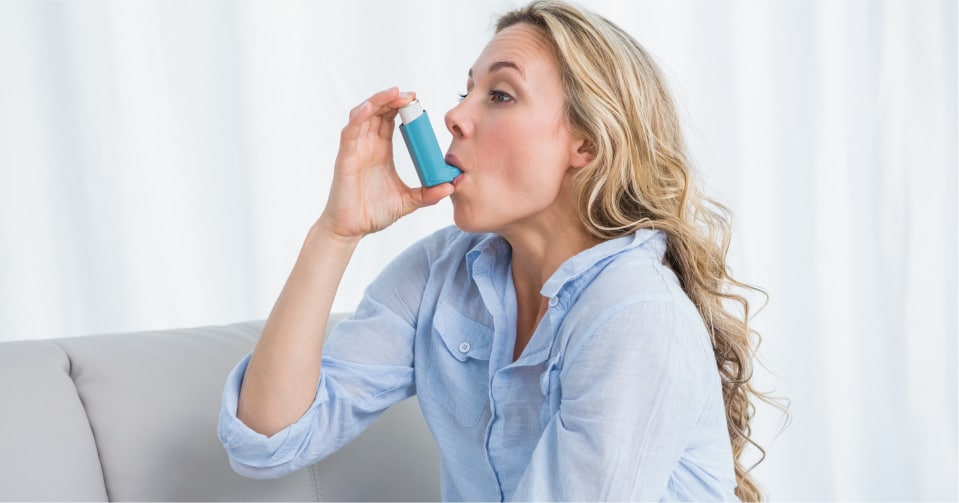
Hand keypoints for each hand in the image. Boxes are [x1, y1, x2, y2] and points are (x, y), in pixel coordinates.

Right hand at [319, 87, 454, 239]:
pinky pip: (350, 131)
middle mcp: (367, 145)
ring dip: (378, 101)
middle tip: (411, 95)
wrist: (352, 229)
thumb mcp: (408, 201)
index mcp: (381, 150)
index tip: (417, 100)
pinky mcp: (345, 157)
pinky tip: (370, 108)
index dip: (402, 107)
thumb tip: (451, 186)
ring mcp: (355, 149)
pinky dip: (359, 117)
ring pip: (363, 115)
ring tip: (395, 93)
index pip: (390, 119)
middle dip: (393, 99)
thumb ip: (428, 193)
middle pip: (378, 111)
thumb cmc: (373, 213)